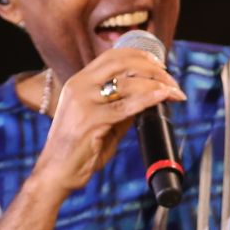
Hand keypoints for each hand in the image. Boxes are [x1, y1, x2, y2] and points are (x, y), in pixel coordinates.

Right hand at [29, 45, 184, 195]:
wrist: (55, 173)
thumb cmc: (78, 150)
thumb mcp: (100, 121)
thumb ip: (120, 107)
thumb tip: (150, 97)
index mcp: (78, 82)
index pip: (112, 56)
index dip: (139, 56)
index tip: (160, 64)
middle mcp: (78, 86)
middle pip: (121, 62)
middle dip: (152, 67)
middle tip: (171, 79)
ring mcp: (83, 102)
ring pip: (127, 82)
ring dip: (157, 84)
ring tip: (174, 92)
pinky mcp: (90, 120)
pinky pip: (126, 106)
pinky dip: (148, 98)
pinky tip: (163, 97)